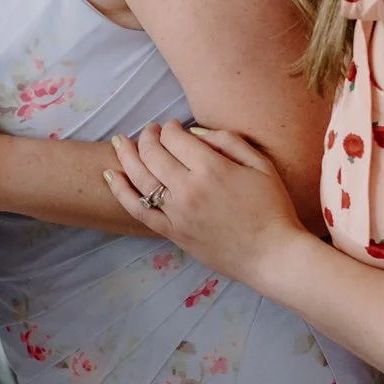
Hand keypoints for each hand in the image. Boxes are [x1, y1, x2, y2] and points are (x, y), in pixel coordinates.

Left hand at [105, 122, 307, 289]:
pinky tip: (111, 175)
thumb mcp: (260, 165)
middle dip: (147, 136)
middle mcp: (188, 189)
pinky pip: (138, 210)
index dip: (170, 128)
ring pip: (140, 178)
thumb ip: (228, 142)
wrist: (272, 255)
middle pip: (153, 153)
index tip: (174, 127)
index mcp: (211, 168)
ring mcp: (176, 213)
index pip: (174, 137)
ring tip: (120, 142)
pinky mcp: (172, 233)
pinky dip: (120, 191)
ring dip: (126, 155)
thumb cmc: (272, 209)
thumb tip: (196, 133)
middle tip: (149, 131)